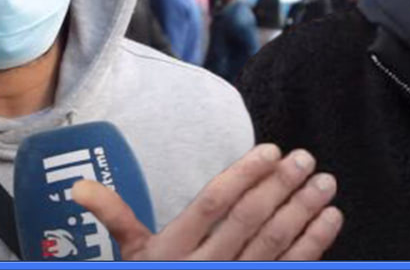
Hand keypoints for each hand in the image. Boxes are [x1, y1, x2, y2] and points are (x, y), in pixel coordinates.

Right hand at [71, 144, 341, 259]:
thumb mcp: (132, 257)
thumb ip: (115, 217)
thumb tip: (79, 187)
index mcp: (174, 249)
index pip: (215, 203)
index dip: (245, 175)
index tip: (272, 151)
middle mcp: (206, 266)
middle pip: (249, 220)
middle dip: (281, 187)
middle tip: (306, 159)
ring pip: (274, 244)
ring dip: (303, 211)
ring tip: (326, 183)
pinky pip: (290, 268)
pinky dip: (314, 244)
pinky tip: (330, 219)